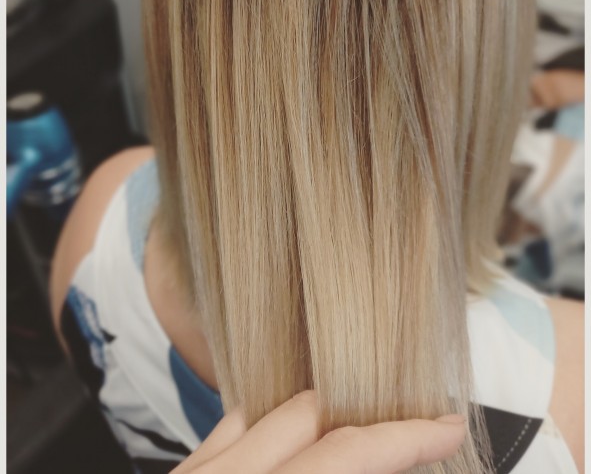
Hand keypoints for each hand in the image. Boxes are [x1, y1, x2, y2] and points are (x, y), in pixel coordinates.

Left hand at [171, 390, 465, 473]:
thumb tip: (387, 460)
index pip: (350, 453)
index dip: (408, 437)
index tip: (449, 427)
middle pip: (310, 415)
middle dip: (369, 421)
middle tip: (414, 432)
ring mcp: (195, 471)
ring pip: (269, 411)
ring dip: (322, 417)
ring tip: (361, 430)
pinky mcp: (181, 473)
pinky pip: (233, 427)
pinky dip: (273, 424)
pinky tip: (297, 436)